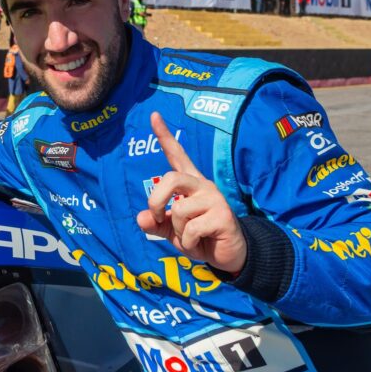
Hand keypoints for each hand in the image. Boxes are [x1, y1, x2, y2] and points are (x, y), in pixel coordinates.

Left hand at [136, 112, 247, 273]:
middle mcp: (203, 186)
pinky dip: (189, 242)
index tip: (153, 115)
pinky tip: (201, 243)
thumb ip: (156, 223)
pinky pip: (191, 229)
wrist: (229, 255)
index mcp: (190, 184)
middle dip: (156, 200)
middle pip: (171, 179)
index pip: (177, 155)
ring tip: (190, 237)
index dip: (165, 136)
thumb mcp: (174, 231)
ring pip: (179, 210)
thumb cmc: (200, 237)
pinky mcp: (223, 215)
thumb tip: (141, 218)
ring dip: (178, 231)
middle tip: (157, 217)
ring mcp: (214, 199)